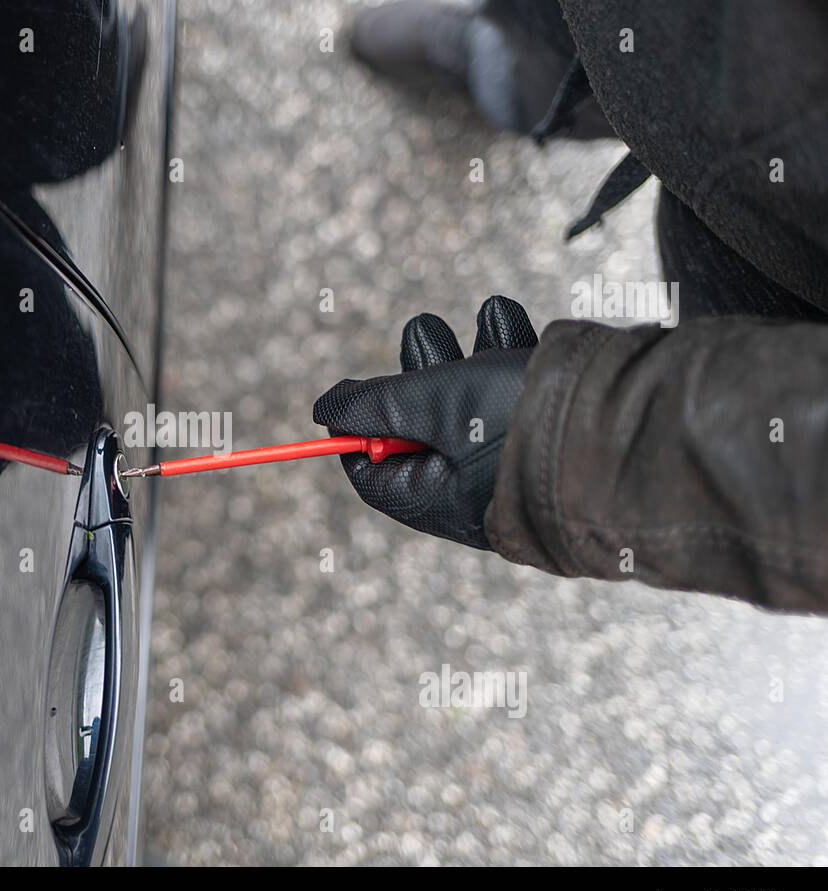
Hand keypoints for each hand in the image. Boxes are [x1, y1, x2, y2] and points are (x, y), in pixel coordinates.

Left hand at [312, 296, 536, 548]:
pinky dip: (511, 354)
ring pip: (475, 403)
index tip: (350, 395)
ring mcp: (519, 463)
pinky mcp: (556, 434)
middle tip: (422, 331)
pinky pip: (520, 395)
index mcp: (442, 501)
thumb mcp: (436, 403)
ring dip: (469, 354)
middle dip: (420, 373)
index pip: (378, 474)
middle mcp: (479, 490)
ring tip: (481, 317)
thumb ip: (377, 404)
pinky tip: (511, 320)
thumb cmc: (523, 423)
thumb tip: (325, 410)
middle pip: (426, 430)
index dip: (358, 431)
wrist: (637, 425)